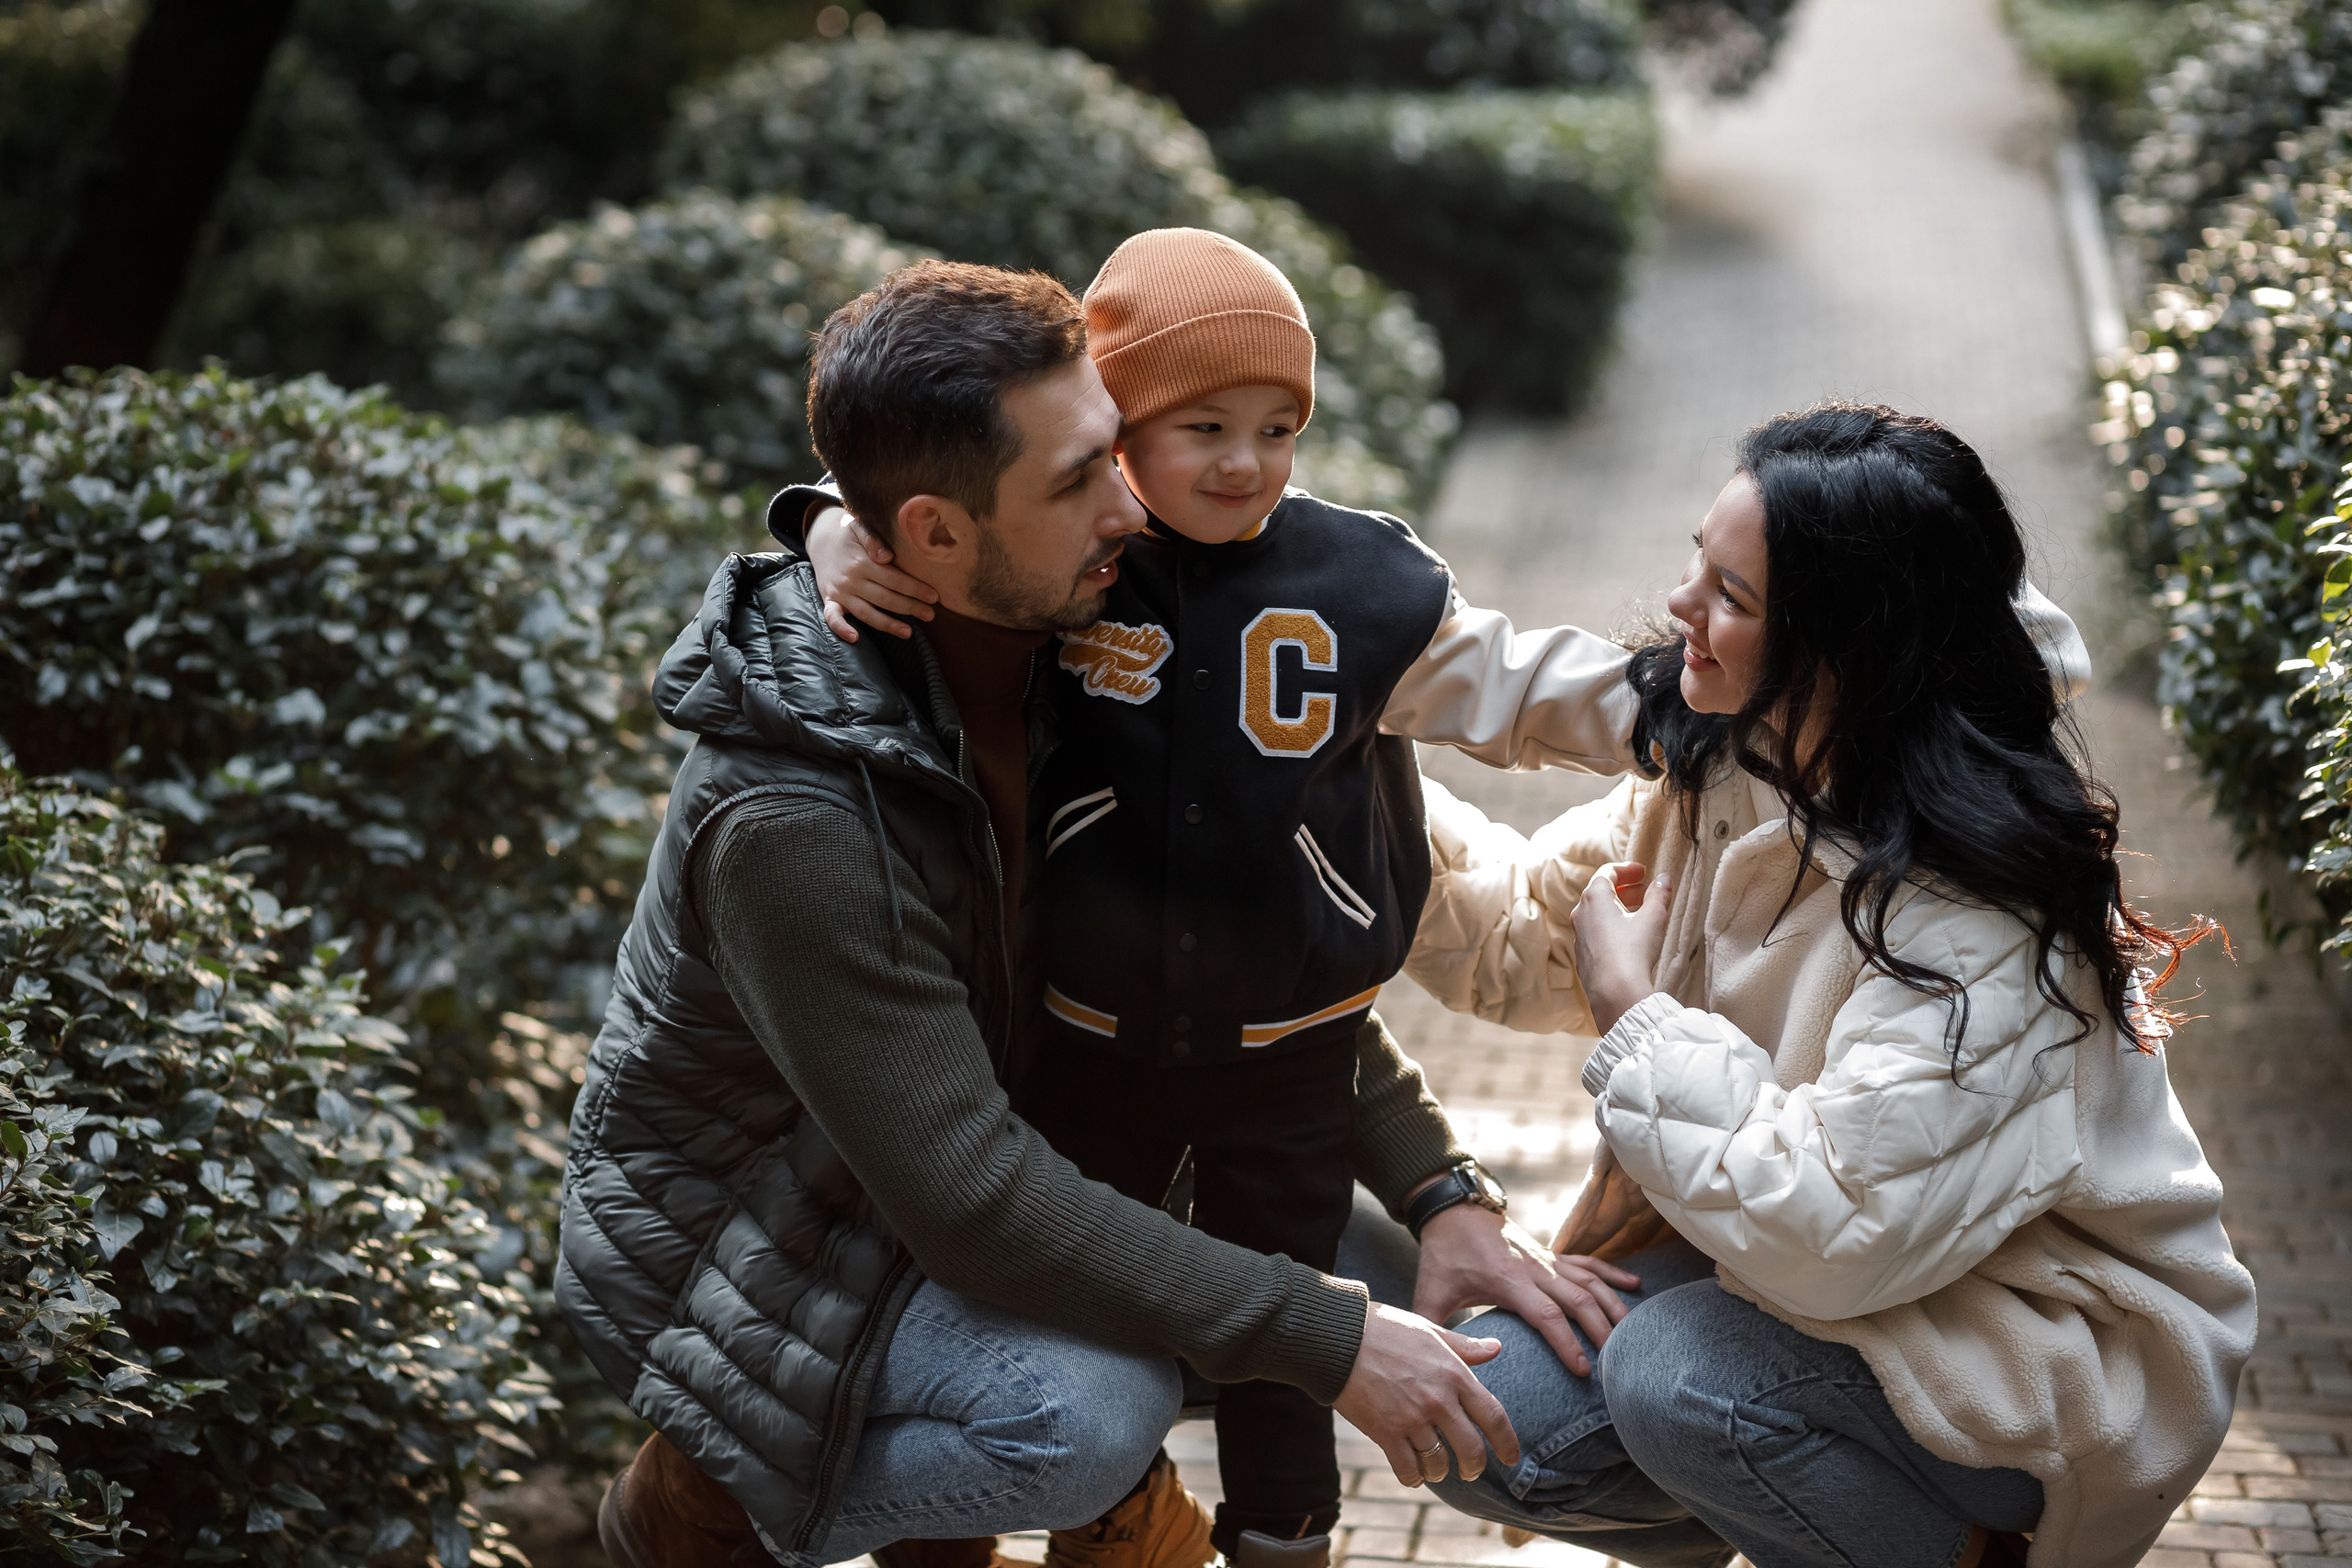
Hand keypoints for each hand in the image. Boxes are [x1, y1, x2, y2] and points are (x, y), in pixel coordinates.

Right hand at [806, 505, 938, 641]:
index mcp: (862, 562)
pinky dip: (841, 629)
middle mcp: (851, 580)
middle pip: (884, 598)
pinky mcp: (830, 601)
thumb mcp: (859, 527)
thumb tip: (887, 556)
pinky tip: (855, 638)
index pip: (893, 579)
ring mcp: (840, 593)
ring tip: (908, 632)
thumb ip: (873, 538)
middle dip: (909, 607)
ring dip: (887, 624)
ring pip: (866, 613)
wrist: (822, 541)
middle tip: (930, 615)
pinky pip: (832, 618)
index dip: (914, 589)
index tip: (933, 597)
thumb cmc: (849, 536)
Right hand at [1334, 1302, 1517, 1488]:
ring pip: (1438, 1463)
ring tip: (1435, 1470)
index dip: (1507, 1442)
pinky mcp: (1385, 1432)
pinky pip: (1407, 1468)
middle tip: (1470, 1471)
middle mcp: (1439, 1400)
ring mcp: (1412, 1418)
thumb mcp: (1429, 1331)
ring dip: (1439, 1472)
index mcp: (1454, 1374)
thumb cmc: (1384, 1329)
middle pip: (1471, 1449)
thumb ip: (1464, 1346)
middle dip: (1474, 1467)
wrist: (1338, 1338)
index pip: (1493, 1416)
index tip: (1511, 1458)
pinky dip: (1412, 1477)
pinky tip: (1412, 1474)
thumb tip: (1497, 1348)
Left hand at [1412, 1201, 1639, 1377]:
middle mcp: (1535, 1269)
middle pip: (1579, 1301)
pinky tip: (1635, 1284)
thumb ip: (1432, 1327)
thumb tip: (1432, 1363)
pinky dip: (1612, 1272)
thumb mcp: (1431, 1291)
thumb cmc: (1444, 1253)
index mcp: (1508, 1281)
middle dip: (1602, 1332)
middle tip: (1619, 1362)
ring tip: (1632, 1332)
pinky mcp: (1551, 1253)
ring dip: (1613, 1305)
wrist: (1453, 1209)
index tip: (1585, 1371)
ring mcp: (1546, 1259)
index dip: (1567, 1344)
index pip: (1547, 1316)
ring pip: (1590, 1281)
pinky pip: (1588, 1262)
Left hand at [1571, 861, 1672, 1035]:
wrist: (1615, 993)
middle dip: (1625, 889)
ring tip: (1639, 914)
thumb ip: (1658, 895)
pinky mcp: (1582, 956)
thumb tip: (1664, 879)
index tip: (1642, 871)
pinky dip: (1611, 927)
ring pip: (1597, 914)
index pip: (1607, 873)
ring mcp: (1578, 936)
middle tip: (1645, 891)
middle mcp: (1580, 914)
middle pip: (1601, 892)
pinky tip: (1627, 938)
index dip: (1627, 870)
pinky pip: (1595, 933)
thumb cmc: (1633, 951)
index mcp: (1594, 898)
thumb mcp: (1653, 918)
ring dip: (1618, 909)